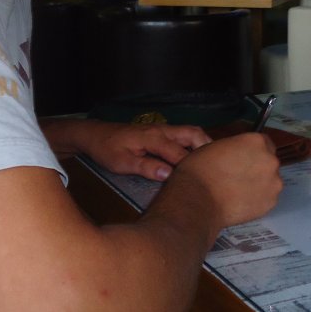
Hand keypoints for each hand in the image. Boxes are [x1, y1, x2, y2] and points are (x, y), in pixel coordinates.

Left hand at [41, 118, 210, 180]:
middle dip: (206, 149)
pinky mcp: (160, 132)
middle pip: (193, 133)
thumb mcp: (121, 163)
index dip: (190, 167)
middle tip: (215, 169)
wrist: (95, 134)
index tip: (200, 182)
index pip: (178, 152)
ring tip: (210, 164)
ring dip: (202, 145)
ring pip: (190, 132)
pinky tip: (196, 159)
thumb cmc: (107, 149)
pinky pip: (183, 135)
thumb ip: (145, 167)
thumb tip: (168, 174)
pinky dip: (194, 144)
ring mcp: (161, 129)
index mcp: (152, 138)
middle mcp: (161, 130)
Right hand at [168, 132, 282, 229]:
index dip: (254, 151)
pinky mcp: (271, 202)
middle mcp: (270, 160)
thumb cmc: (200, 169)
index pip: (265, 142)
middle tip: (240, 176)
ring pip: (270, 181)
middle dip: (258, 167)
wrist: (198, 200)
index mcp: (256, 141)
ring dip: (259, 183)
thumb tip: (239, 156)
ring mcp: (273, 182)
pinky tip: (241, 202)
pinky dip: (257, 200)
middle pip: (269, 161)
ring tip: (239, 192)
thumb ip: (235, 149)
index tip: (245, 158)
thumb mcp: (216, 146)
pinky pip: (267, 198)